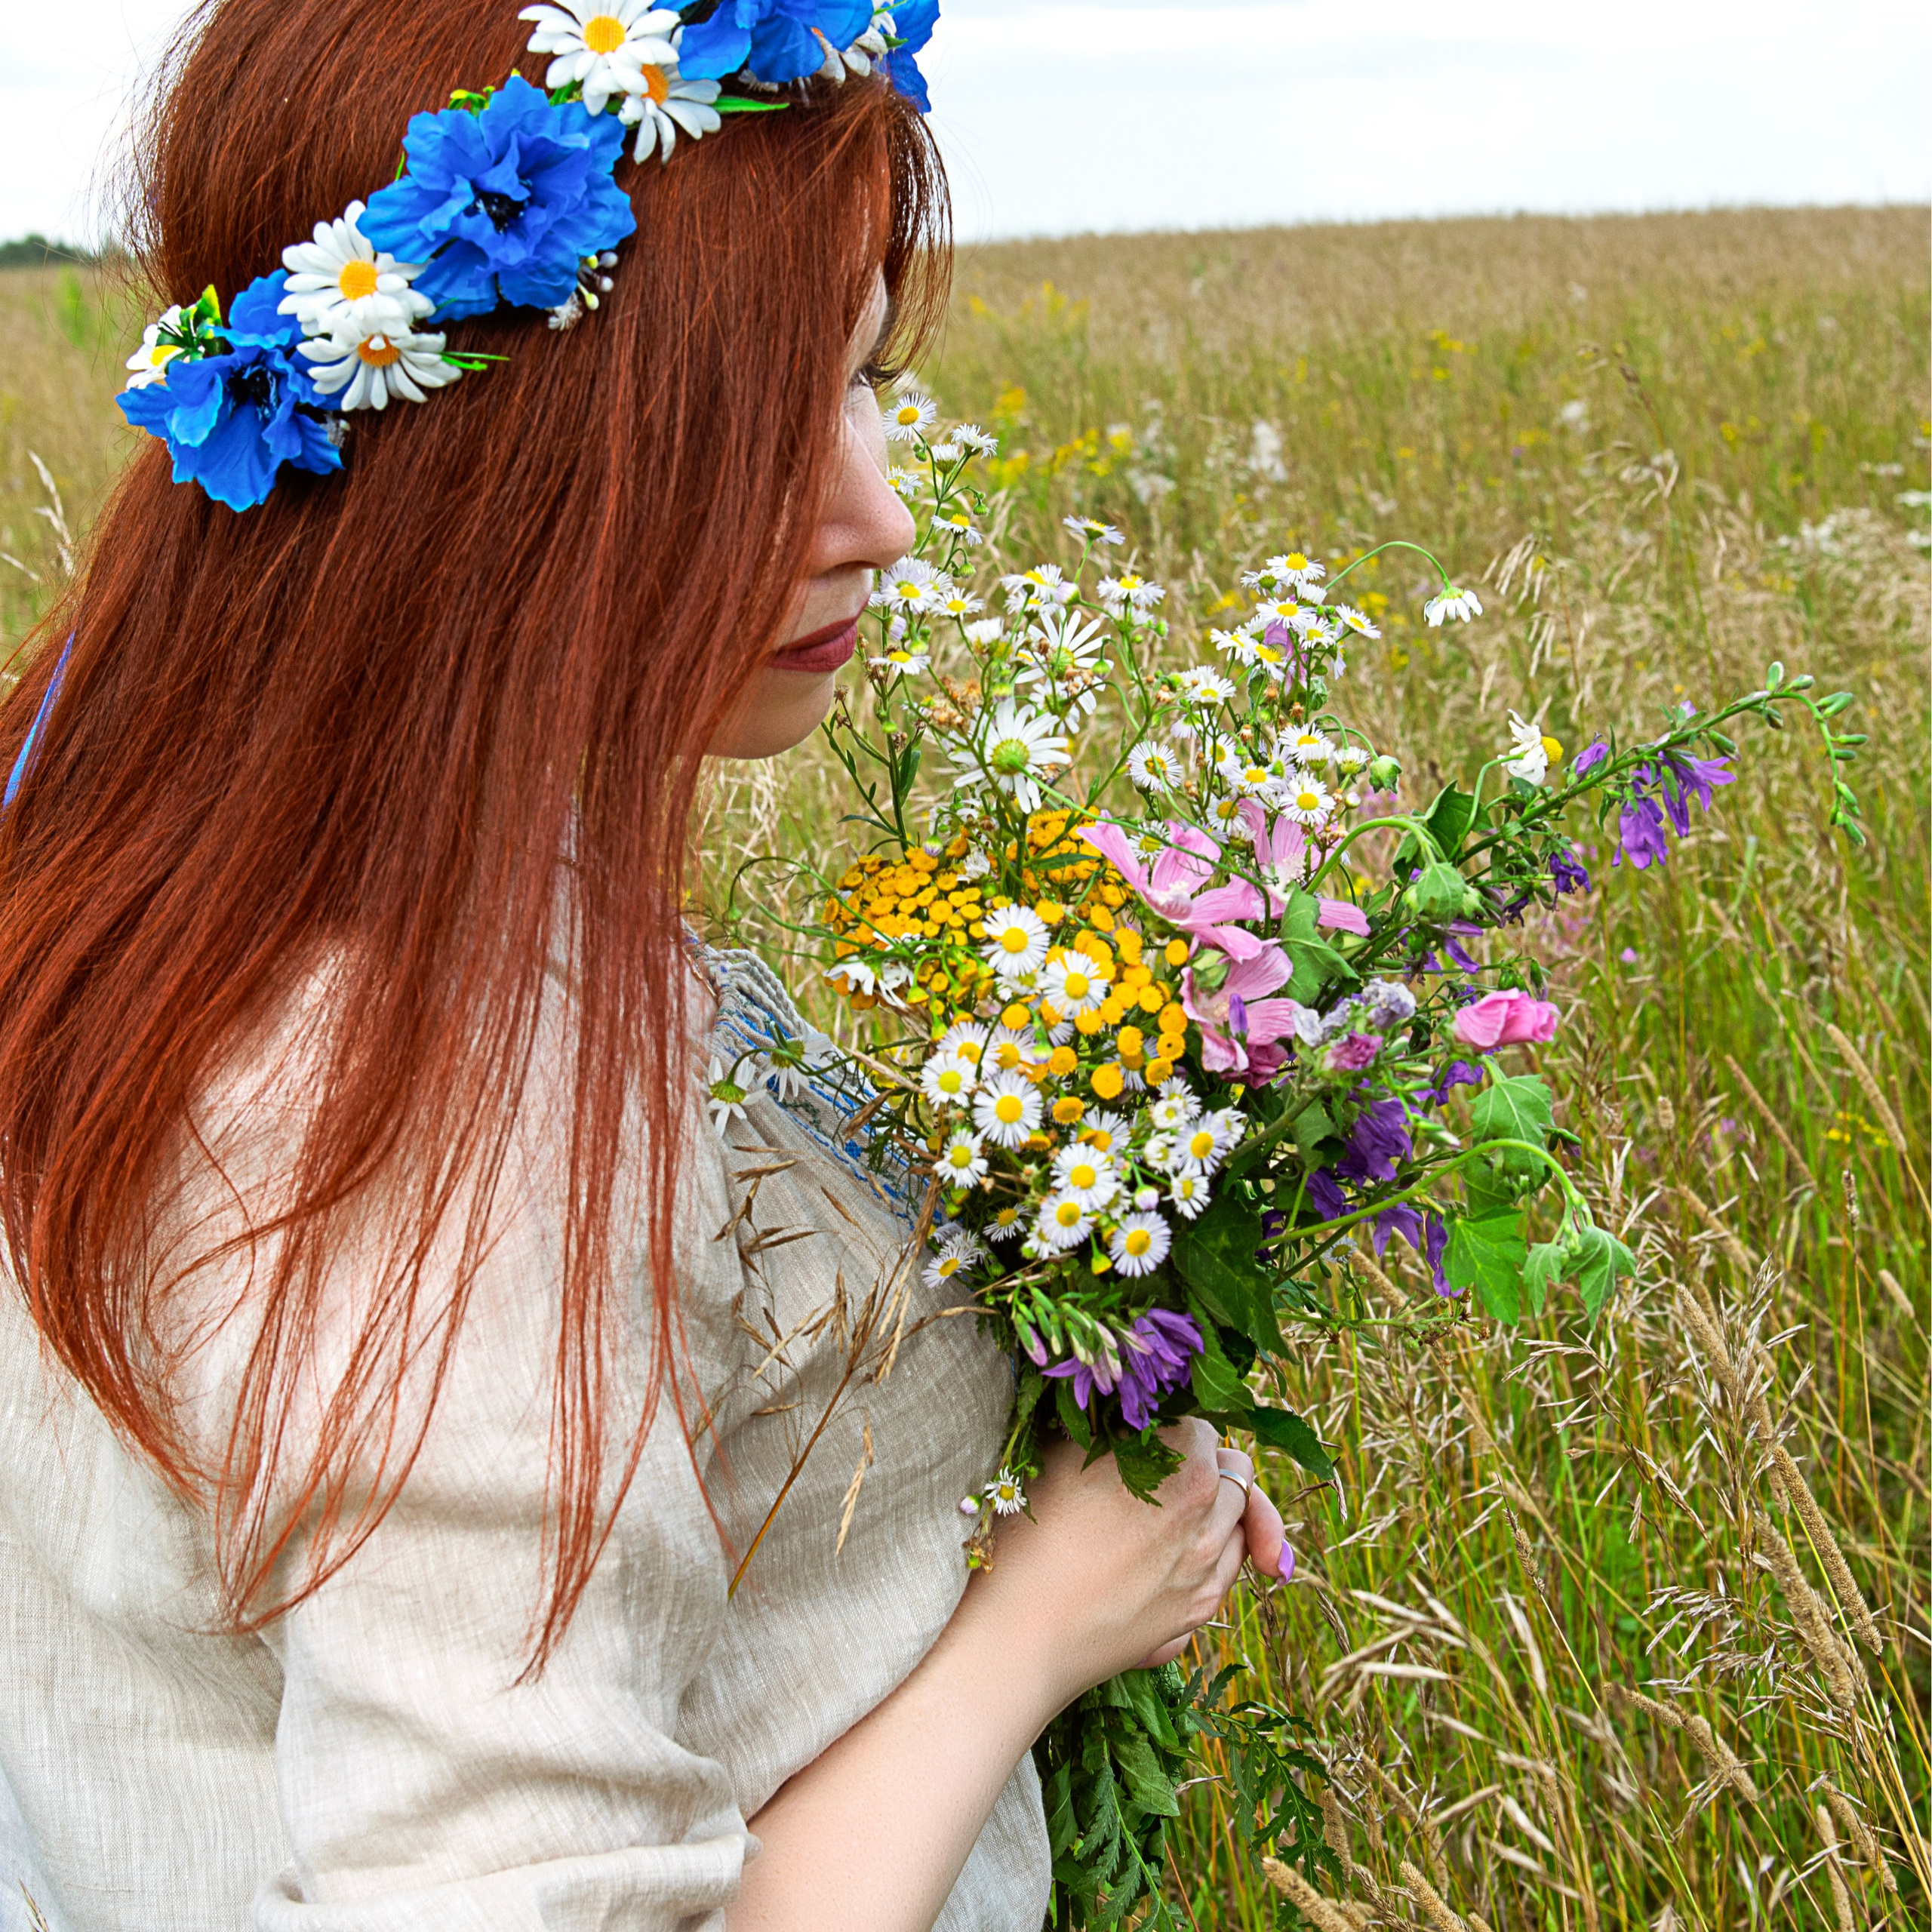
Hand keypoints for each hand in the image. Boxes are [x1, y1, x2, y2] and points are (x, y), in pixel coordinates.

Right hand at [956, 1419, 1292, 1716]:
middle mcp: (1210, 1517)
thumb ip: (1113, 1428)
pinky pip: (1228, 1568)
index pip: (1203, 1429)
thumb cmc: (1030, 1538)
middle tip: (1163, 1471)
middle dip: (1204, 1466)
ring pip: (1238, 1522)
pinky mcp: (1198, 1612)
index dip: (1172, 1429)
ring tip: (1171, 1512)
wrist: (1019, 1634)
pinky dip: (1212, 1554)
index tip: (1146, 1439)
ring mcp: (1209, 1570)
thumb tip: (1127, 1417)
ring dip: (1217, 1510)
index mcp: (1185, 1465)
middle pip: (1233, 1472)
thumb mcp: (1062, 1455)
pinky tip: (1173, 1554)